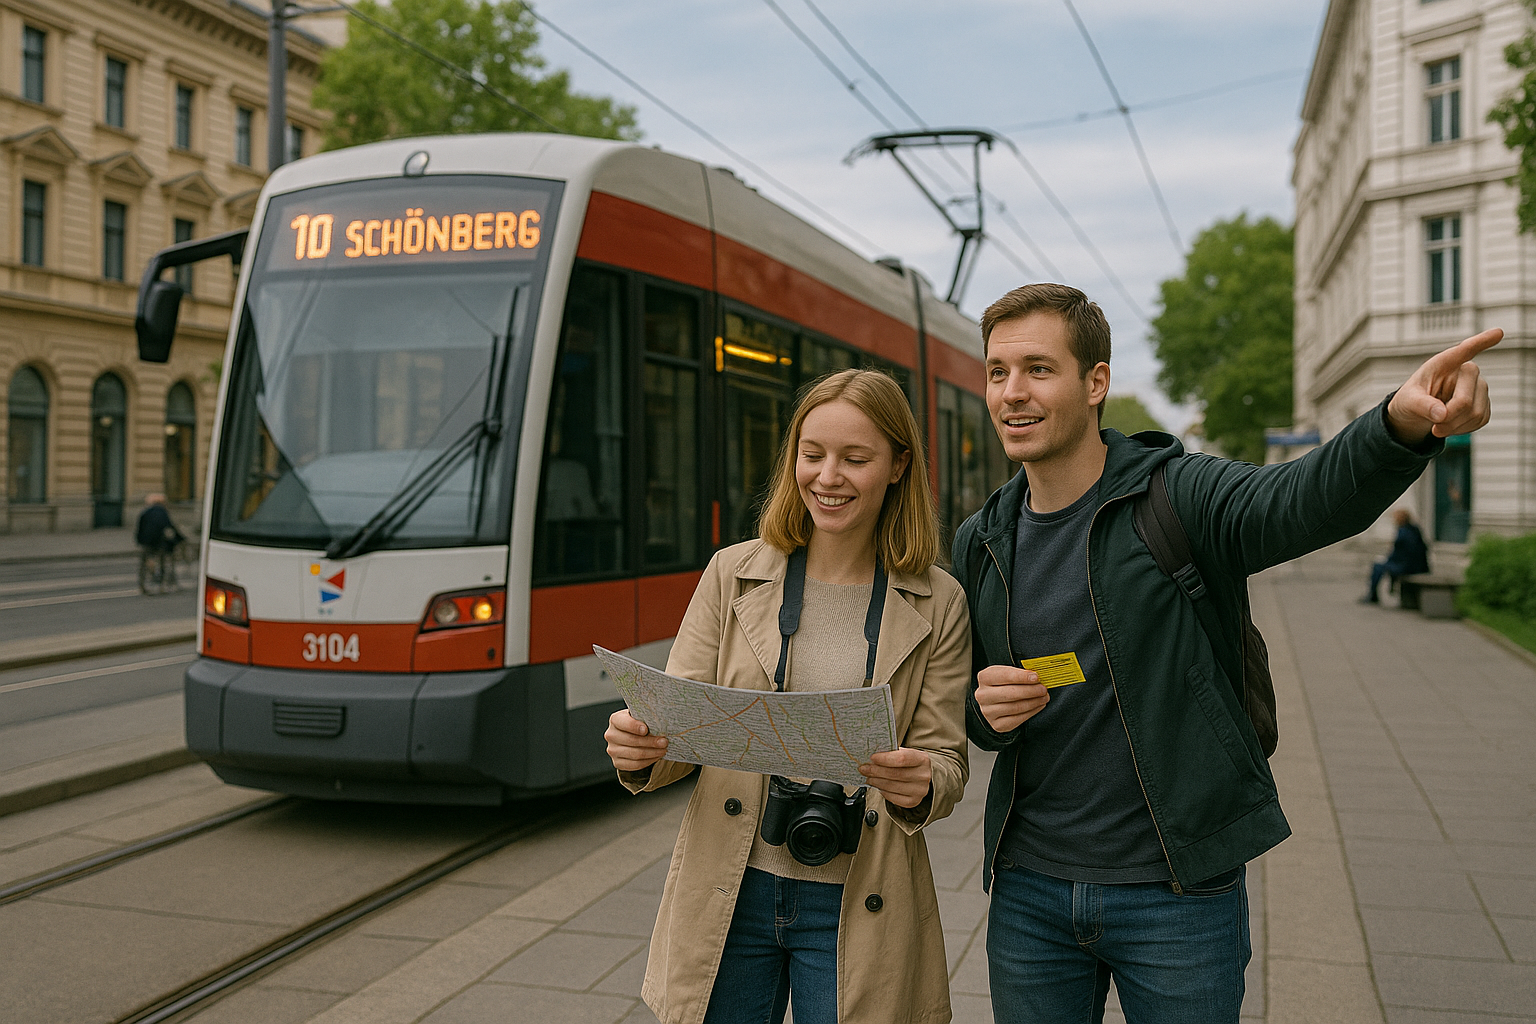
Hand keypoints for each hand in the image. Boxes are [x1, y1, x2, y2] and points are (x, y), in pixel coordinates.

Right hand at [605, 709, 666, 771]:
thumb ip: (646, 718)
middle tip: (664, 742)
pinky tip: (657, 756)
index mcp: (615, 720)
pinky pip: (635, 765)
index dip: (635, 726)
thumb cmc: (638, 723)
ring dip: (652, 752)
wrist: (632, 736)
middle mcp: (611, 735)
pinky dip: (648, 761)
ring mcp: (613, 750)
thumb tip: (660, 725)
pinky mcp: (617, 762)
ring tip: (663, 750)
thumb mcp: (640, 716)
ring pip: (635, 754)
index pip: (624, 723)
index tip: (646, 729)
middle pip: (632, 741)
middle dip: (651, 742)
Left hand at [859, 747, 931, 807]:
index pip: (902, 758)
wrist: (923, 776)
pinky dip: (882, 791)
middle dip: (876, 771)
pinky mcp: (913, 801)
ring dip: (876, 781)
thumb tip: (871, 757)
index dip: (885, 758)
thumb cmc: (910, 763)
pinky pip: (893, 798)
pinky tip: (878, 786)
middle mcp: (923, 776)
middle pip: (895, 773)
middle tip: (864, 768)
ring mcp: (919, 790)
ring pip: (891, 786)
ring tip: (868, 777)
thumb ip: (891, 754)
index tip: (872, 757)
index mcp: (922, 759)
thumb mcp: (905, 753)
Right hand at [975, 665, 1048, 732]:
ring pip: (1016, 707)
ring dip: (1034, 702)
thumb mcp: (1008, 673)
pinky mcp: (997, 724)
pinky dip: (1031, 712)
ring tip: (1044, 697)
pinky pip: (1017, 719)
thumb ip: (1020, 673)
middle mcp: (983, 695)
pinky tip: (1038, 706)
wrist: (995, 701)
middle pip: (1011, 693)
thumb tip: (1037, 677)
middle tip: (1043, 689)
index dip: (1022, 677)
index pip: (1005, 676)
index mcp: (985, 677)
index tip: (1036, 677)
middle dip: (1031, 691)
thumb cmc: (1005, 684)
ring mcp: (988, 711)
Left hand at [1386, 328, 1500, 443]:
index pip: (1465, 350)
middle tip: (1433, 427)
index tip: (1498, 332)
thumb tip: (1441, 414)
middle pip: (1466, 400)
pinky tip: (1451, 425)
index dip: (1481, 342)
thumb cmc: (1411, 399)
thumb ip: (1422, 405)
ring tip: (1438, 427)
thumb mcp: (1408, 401)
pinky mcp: (1485, 403)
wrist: (1417, 414)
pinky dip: (1463, 429)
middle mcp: (1466, 371)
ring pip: (1476, 413)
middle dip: (1448, 418)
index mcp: (1444, 363)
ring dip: (1454, 426)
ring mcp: (1479, 387)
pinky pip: (1481, 420)